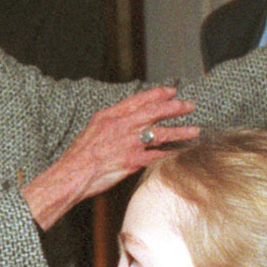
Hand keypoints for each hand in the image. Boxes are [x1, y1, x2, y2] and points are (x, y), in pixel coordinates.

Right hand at [22, 85, 196, 229]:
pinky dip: (171, 154)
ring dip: (180, 131)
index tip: (171, 91)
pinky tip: (182, 153)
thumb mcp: (93, 129)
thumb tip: (126, 120)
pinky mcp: (132, 161)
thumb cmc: (79, 156)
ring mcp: (128, 143)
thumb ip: (112, 122)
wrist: (71, 174)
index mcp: (110, 116)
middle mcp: (121, 126)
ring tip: (195, 130)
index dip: (157, 94)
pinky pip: (157, 156)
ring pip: (160, 133)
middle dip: (174, 107)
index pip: (139, 100)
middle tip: (189, 105)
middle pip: (154, 112)